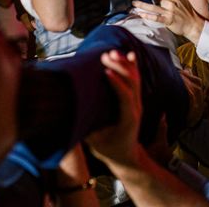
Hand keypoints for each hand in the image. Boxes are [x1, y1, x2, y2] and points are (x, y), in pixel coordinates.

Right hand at [86, 50, 141, 166]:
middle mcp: (136, 108)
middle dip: (120, 67)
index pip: (125, 98)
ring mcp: (138, 103)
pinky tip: (128, 54)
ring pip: (135, 79)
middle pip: (132, 83)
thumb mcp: (96, 142)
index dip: (117, 83)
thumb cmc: (109, 149)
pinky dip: (132, 66)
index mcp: (128, 120)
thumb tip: (70, 113)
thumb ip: (87, 127)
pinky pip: (136, 79)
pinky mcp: (136, 99)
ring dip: (124, 64)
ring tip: (112, 52)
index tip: (106, 71)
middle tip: (105, 56)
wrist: (126, 155)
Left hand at [133, 0, 204, 42]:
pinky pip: (156, 17)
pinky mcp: (169, 20)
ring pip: (153, 6)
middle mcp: (171, 2)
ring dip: (142, 4)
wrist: (194, 25)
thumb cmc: (187, 12)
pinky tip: (140, 14)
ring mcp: (170, 11)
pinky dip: (148, 15)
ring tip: (133, 3)